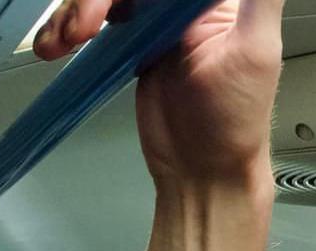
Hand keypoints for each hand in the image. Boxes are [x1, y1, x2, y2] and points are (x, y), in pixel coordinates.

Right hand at [32, 0, 284, 183]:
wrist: (201, 168)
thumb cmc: (237, 119)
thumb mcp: (256, 50)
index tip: (124, 3)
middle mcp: (188, 3)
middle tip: (88, 23)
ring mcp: (158, 19)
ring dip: (76, 7)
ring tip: (68, 38)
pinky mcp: (133, 39)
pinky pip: (94, 15)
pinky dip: (69, 23)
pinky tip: (59, 42)